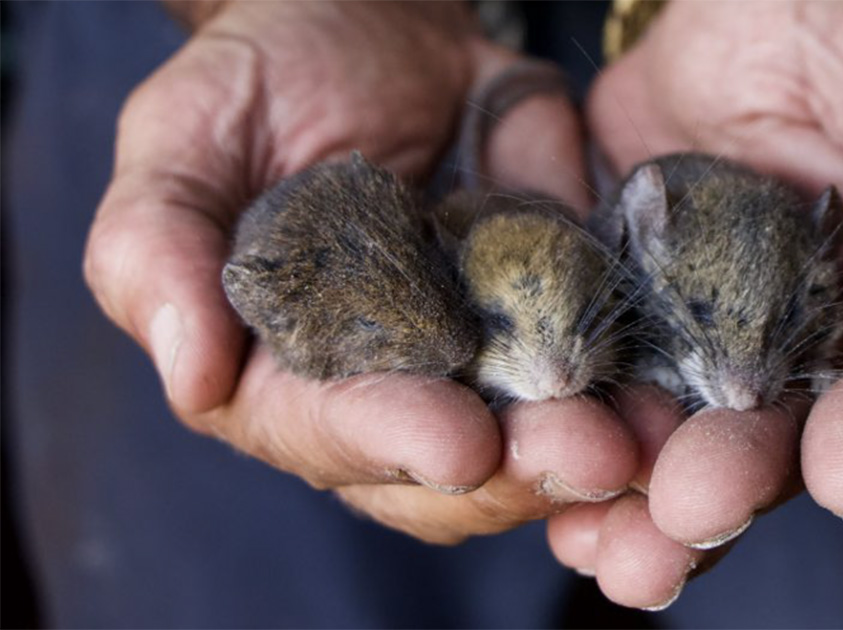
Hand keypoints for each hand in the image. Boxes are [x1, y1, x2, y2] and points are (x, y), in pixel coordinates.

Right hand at [84, 0, 634, 544]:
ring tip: (646, 442)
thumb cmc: (267, 73)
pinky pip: (600, 376)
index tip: (457, 443)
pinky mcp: (551, 321)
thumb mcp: (188, 132)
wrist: (378, 23)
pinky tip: (679, 400)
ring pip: (530, 442)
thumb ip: (157, 244)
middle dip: (517, 467)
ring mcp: (477, 363)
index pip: (325, 429)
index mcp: (281, 367)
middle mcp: (384, 386)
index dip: (388, 440)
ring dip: (591, 451)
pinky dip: (640, 396)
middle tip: (590, 456)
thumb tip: (189, 375)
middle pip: (445, 467)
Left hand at [550, 0, 842, 607]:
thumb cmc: (836, 23)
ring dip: (654, 508)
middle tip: (693, 511)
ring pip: (696, 443)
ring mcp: (722, 347)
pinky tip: (554, 507)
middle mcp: (823, 344)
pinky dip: (589, 457)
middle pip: (794, 433)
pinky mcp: (642, 333)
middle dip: (745, 478)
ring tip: (614, 556)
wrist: (725, 14)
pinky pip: (615, 402)